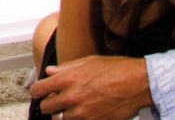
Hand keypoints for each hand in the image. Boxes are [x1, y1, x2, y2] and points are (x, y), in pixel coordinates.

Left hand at [27, 56, 152, 119]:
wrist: (138, 84)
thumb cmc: (117, 70)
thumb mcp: (89, 62)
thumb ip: (67, 68)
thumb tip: (50, 71)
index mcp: (67, 78)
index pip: (38, 89)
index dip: (36, 91)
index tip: (38, 92)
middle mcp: (71, 97)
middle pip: (46, 108)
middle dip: (49, 104)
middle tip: (54, 102)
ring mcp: (82, 113)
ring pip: (60, 119)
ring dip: (63, 114)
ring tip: (72, 108)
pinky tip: (84, 113)